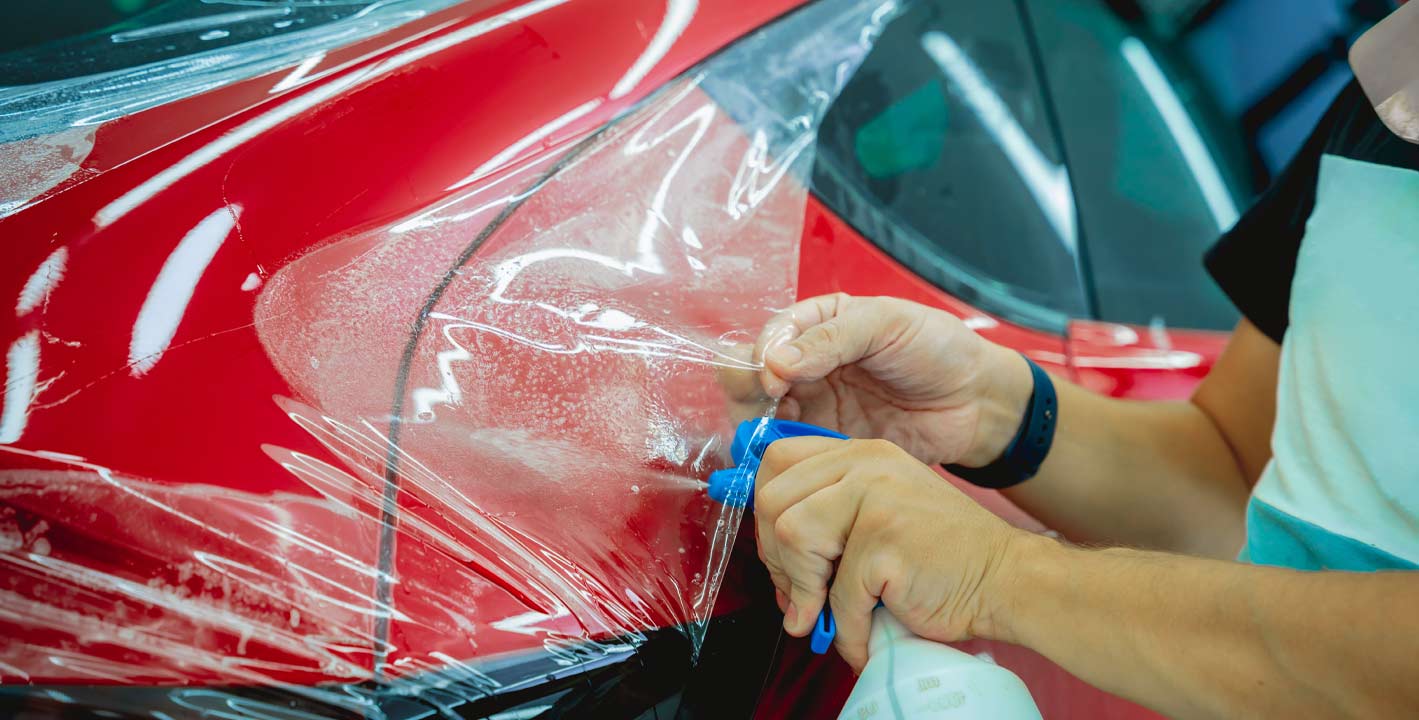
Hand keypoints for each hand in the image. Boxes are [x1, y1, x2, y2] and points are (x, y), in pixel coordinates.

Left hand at [754, 435, 1026, 671]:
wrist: (1006, 578)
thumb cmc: (939, 557)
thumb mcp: (879, 512)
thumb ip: (828, 515)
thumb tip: (768, 550)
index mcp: (860, 453)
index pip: (776, 462)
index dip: (764, 514)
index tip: (780, 556)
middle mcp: (866, 464)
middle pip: (773, 500)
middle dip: (775, 559)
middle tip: (798, 596)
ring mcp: (877, 498)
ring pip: (791, 535)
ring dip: (801, 589)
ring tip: (822, 615)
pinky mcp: (886, 540)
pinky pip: (834, 591)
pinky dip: (845, 628)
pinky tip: (863, 636)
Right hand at [755, 293, 1030, 466]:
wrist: (976, 401)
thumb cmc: (936, 347)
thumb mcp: (886, 324)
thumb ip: (831, 339)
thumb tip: (775, 362)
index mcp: (816, 326)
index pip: (766, 338)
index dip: (762, 358)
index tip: (776, 377)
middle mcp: (805, 367)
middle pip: (749, 380)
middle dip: (749, 394)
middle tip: (770, 408)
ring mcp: (813, 408)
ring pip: (759, 420)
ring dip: (759, 429)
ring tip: (780, 435)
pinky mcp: (825, 445)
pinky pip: (788, 454)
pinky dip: (781, 458)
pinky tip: (796, 459)